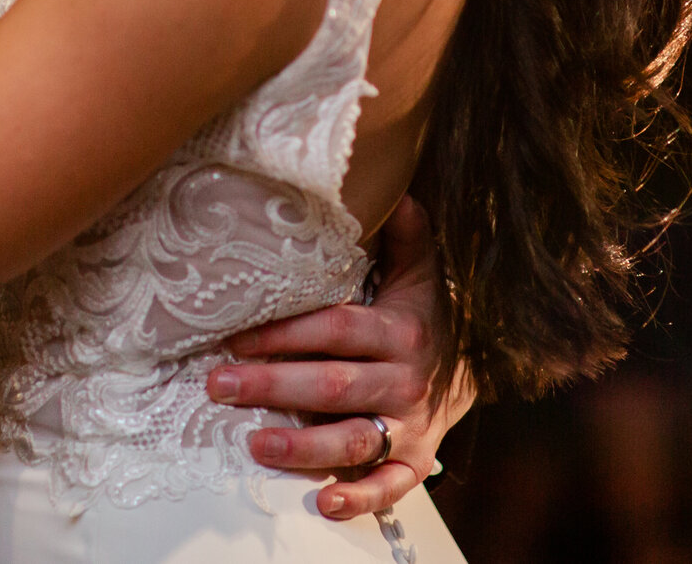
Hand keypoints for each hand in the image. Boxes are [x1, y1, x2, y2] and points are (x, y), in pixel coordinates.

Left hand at [208, 198, 472, 519]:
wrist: (472, 371)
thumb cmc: (426, 317)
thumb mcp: (419, 274)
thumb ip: (405, 236)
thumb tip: (397, 188)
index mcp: (400, 331)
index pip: (337, 330)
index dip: (287, 333)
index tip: (237, 337)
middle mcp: (405, 381)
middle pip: (334, 386)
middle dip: (274, 386)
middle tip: (218, 385)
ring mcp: (411, 427)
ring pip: (355, 440)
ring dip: (305, 446)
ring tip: (256, 444)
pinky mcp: (415, 462)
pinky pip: (390, 487)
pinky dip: (360, 499)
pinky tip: (324, 503)